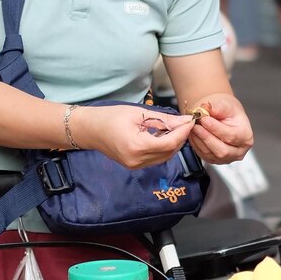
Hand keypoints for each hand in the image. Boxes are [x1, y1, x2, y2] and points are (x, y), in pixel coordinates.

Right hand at [71, 104, 196, 169]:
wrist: (90, 129)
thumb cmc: (110, 117)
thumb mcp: (139, 113)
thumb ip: (164, 119)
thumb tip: (184, 120)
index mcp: (137, 146)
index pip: (169, 143)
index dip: (183, 132)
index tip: (191, 120)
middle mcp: (137, 160)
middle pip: (169, 152)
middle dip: (181, 137)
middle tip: (185, 123)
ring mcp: (135, 165)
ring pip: (164, 157)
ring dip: (173, 144)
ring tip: (176, 128)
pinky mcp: (134, 166)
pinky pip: (156, 159)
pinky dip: (164, 148)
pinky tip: (165, 136)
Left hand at [186, 93, 253, 164]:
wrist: (224, 118)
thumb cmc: (228, 113)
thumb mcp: (225, 105)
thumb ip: (216, 107)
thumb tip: (205, 107)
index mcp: (246, 137)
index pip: (231, 136)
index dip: (216, 128)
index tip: (204, 119)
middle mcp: (238, 151)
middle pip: (222, 150)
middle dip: (206, 137)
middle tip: (195, 125)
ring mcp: (226, 158)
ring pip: (210, 154)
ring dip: (198, 140)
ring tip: (192, 126)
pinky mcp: (214, 160)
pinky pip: (202, 155)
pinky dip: (195, 144)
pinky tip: (192, 133)